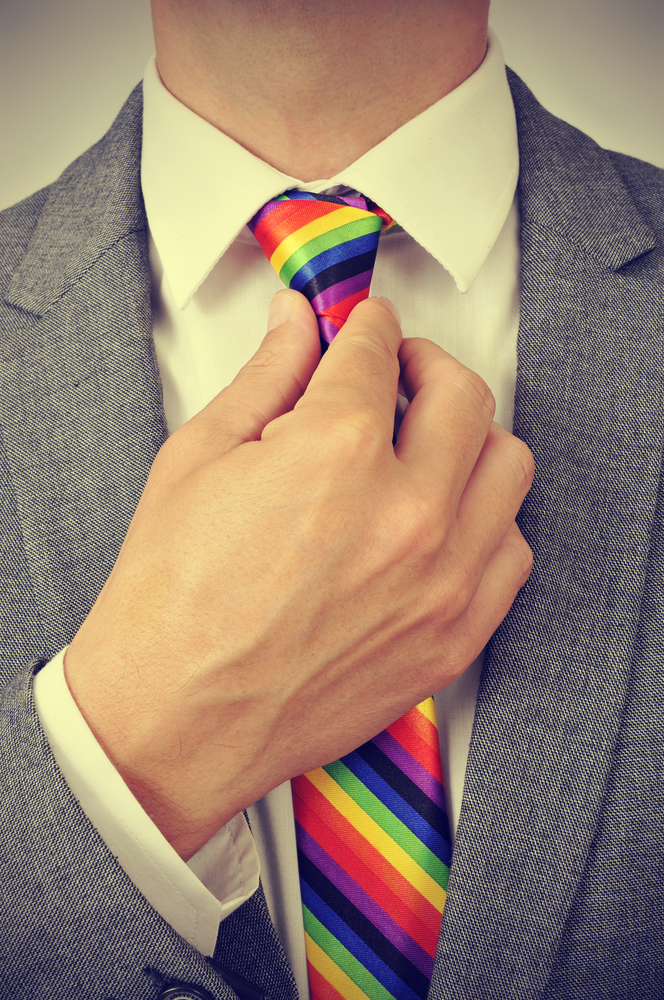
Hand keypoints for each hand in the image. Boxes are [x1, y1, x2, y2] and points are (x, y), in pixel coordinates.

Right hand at [65, 290, 533, 859]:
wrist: (174, 718)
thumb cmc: (171, 601)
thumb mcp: (201, 458)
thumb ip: (265, 377)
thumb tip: (294, 324)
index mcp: (338, 449)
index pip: (377, 351)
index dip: (366, 325)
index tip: (364, 326)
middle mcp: (408, 511)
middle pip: (461, 394)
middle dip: (425, 364)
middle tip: (397, 370)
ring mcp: (442, 579)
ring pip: (506, 466)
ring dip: (468, 438)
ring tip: (426, 445)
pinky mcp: (454, 637)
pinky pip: (511, 551)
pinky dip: (486, 520)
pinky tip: (443, 520)